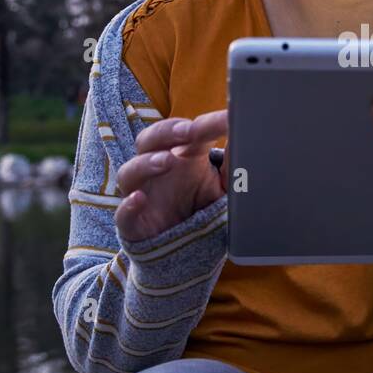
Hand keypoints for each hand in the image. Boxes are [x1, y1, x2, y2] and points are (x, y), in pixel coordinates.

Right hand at [114, 110, 228, 241]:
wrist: (186, 253)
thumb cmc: (203, 209)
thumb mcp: (226, 187)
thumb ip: (235, 165)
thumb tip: (250, 137)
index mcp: (181, 156)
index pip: (186, 132)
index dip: (204, 124)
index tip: (226, 119)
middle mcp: (156, 170)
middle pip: (149, 140)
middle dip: (167, 132)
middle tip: (189, 130)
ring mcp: (141, 195)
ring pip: (129, 172)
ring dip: (146, 163)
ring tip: (167, 161)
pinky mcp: (133, 225)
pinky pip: (122, 214)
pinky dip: (128, 206)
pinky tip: (139, 200)